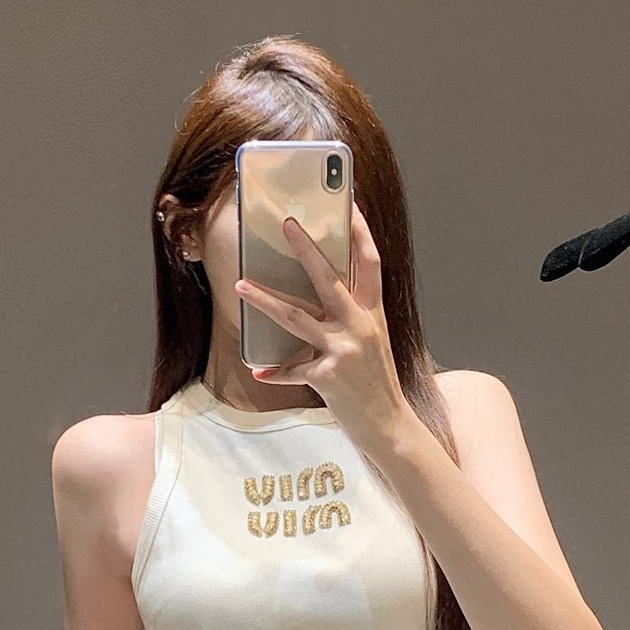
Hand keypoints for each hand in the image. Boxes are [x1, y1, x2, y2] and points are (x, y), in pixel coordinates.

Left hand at [235, 201, 409, 454]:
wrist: (389, 425)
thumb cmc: (376, 382)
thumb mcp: (372, 342)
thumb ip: (350, 318)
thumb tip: (318, 300)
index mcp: (373, 313)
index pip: (370, 263)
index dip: (361, 232)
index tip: (348, 204)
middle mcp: (360, 326)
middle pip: (329, 278)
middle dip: (306, 249)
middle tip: (286, 224)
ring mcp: (343, 350)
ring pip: (297, 317)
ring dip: (265, 300)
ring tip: (240, 285)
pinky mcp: (328, 376)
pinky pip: (293, 370)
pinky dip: (276, 371)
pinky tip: (259, 370)